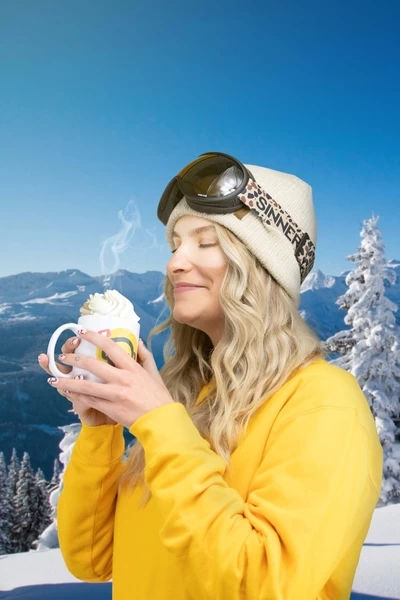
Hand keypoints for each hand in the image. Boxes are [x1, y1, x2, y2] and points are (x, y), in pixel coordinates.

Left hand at [45, 330, 174, 428]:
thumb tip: (137, 340)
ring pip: (86, 385)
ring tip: (53, 378)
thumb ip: (144, 355)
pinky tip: (66, 392)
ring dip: (68, 381)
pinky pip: (89, 400)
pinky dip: (76, 395)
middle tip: (62, 356)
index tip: (82, 332)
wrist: (160, 420)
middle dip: (74, 359)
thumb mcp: (153, 372)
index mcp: (132, 367)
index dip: (94, 337)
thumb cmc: (158, 396)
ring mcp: (115, 394)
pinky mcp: (111, 408)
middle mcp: (122, 378)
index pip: (110, 347)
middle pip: (93, 364)